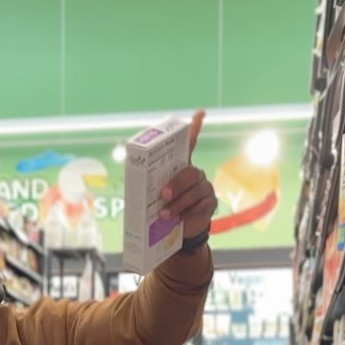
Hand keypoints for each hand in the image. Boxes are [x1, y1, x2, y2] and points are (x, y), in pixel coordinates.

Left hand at [160, 109, 217, 242]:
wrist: (181, 231)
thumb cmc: (165, 207)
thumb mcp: (153, 196)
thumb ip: (149, 185)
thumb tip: (134, 176)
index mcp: (180, 167)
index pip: (189, 144)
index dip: (194, 128)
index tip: (200, 113)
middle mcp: (195, 174)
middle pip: (190, 173)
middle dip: (176, 183)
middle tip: (163, 195)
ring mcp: (204, 189)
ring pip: (194, 191)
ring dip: (178, 203)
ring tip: (165, 214)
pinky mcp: (210, 204)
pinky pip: (199, 207)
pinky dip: (186, 215)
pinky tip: (178, 221)